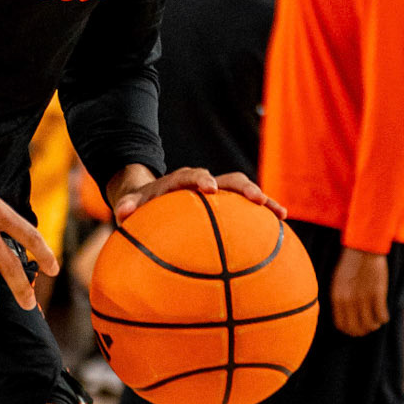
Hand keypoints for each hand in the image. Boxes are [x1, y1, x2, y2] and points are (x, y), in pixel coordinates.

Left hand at [109, 163, 285, 224]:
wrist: (153, 199)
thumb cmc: (142, 206)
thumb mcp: (132, 205)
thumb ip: (129, 206)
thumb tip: (122, 212)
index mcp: (180, 182)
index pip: (191, 176)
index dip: (201, 179)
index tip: (209, 188)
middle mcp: (203, 184)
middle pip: (227, 180)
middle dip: (243, 188)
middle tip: (257, 199)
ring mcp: (219, 195)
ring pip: (244, 193)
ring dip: (262, 201)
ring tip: (281, 213)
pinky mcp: (227, 207)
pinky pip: (248, 211)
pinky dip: (264, 216)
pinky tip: (282, 227)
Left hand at [331, 247, 388, 337]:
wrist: (364, 248)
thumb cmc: (350, 265)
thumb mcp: (337, 283)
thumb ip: (339, 300)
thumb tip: (344, 318)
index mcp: (337, 297)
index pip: (341, 325)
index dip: (350, 331)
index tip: (356, 329)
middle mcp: (349, 300)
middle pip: (356, 328)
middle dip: (363, 331)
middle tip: (368, 326)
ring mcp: (363, 297)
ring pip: (370, 324)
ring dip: (374, 325)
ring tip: (377, 320)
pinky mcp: (378, 293)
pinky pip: (382, 315)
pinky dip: (383, 318)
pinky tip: (384, 314)